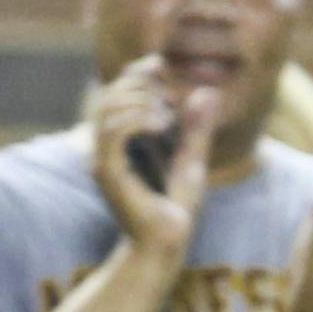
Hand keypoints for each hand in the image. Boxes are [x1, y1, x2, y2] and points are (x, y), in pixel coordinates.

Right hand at [92, 54, 218, 260]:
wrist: (164, 246)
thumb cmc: (175, 209)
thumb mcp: (193, 160)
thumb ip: (197, 128)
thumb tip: (208, 92)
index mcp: (122, 138)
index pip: (120, 91)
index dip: (137, 72)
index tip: (161, 66)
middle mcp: (107, 145)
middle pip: (111, 93)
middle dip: (140, 85)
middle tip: (169, 99)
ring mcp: (104, 158)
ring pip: (108, 108)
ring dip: (139, 101)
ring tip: (167, 117)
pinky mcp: (108, 173)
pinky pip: (112, 132)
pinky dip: (135, 119)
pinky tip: (160, 124)